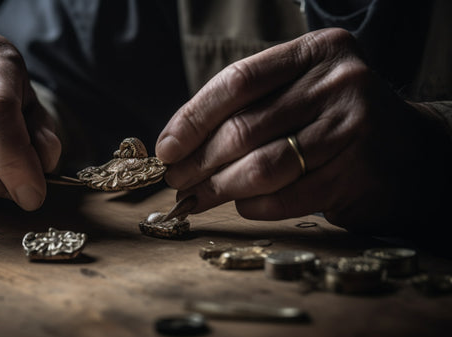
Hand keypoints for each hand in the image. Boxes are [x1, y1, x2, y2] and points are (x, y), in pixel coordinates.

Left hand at [156, 28, 451, 234]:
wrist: (404, 151)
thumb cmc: (331, 121)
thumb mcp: (296, 94)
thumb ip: (246, 108)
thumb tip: (177, 145)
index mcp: (314, 52)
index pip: (237, 81)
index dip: (193, 118)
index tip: (167, 148)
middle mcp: (339, 82)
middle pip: (246, 127)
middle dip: (200, 160)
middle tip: (176, 181)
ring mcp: (354, 126)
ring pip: (265, 165)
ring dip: (221, 187)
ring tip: (198, 197)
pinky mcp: (360, 172)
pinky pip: (290, 196)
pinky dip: (256, 206)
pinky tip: (241, 205)